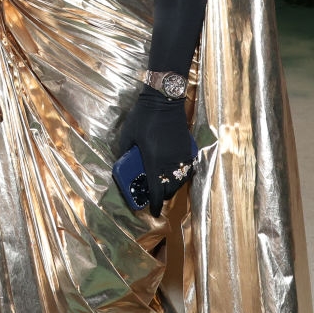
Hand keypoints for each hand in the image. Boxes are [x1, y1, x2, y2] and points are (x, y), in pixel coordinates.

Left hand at [118, 87, 194, 216]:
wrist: (164, 100)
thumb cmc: (143, 117)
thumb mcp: (128, 134)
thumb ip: (125, 151)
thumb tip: (124, 163)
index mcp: (154, 160)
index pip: (157, 190)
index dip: (156, 204)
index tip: (154, 212)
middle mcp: (170, 162)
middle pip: (169, 188)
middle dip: (162, 195)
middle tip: (154, 195)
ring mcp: (181, 156)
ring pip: (180, 181)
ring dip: (172, 186)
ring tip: (163, 185)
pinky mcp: (188, 149)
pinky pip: (186, 170)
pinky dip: (180, 176)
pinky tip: (173, 173)